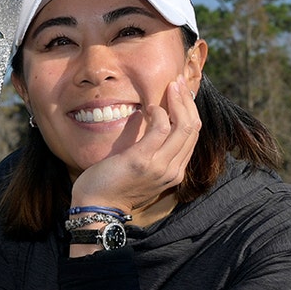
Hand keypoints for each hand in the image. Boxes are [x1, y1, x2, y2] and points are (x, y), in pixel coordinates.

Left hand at [71, 75, 201, 218]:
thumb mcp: (142, 169)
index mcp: (175, 172)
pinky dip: (159, 112)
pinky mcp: (143, 160)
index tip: (181, 93)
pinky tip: (149, 106)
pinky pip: (161, 128)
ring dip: (177, 102)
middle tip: (177, 83)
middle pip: (193, 128)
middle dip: (187, 102)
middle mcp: (173, 170)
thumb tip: (151, 119)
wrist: (98, 206)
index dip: (190, 111)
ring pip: (183, 126)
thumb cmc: (114, 185)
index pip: (192, 136)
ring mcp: (160, 166)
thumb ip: (152, 150)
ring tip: (169, 87)